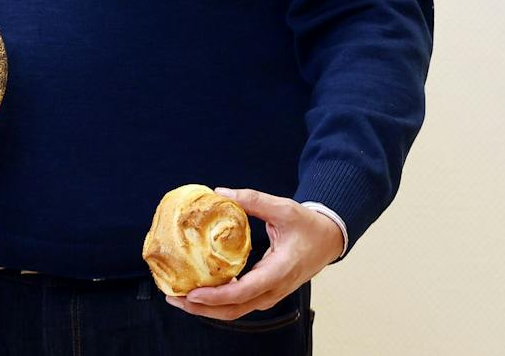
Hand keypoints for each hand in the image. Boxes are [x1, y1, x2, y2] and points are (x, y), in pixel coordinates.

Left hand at [162, 188, 342, 321]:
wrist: (329, 239)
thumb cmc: (309, 226)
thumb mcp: (283, 208)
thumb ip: (252, 200)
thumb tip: (220, 193)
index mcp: (279, 270)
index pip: (245, 291)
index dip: (217, 296)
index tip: (194, 294)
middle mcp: (275, 288)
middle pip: (235, 309)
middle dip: (203, 309)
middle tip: (175, 298)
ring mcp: (271, 293)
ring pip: (236, 311)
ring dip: (208, 309)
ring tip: (180, 298)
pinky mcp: (267, 292)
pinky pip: (241, 303)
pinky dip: (219, 302)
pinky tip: (200, 292)